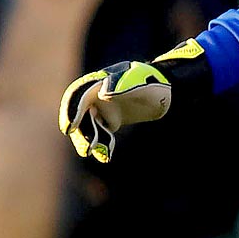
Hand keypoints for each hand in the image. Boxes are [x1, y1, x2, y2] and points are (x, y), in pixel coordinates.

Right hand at [60, 61, 174, 161]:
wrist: (167, 92)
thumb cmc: (153, 83)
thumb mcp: (139, 82)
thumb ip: (121, 85)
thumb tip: (102, 92)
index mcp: (99, 81)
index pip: (79, 95)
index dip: (72, 110)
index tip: (70, 127)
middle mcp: (96, 94)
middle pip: (80, 113)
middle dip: (80, 131)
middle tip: (84, 148)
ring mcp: (103, 108)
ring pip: (88, 126)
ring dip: (88, 140)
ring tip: (93, 153)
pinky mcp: (110, 120)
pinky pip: (100, 134)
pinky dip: (101, 145)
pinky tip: (105, 156)